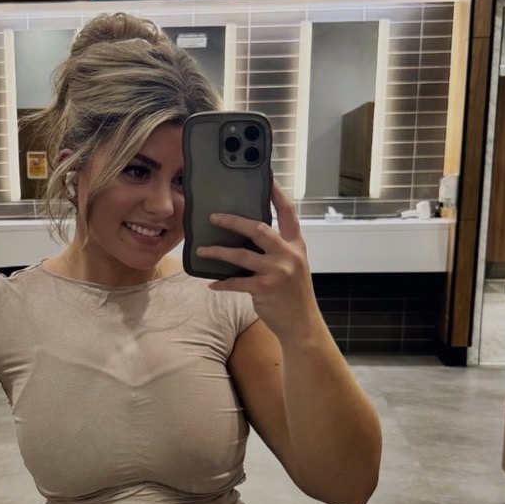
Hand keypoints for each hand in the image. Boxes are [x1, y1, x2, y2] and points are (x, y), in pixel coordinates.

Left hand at [195, 181, 321, 342]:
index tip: (267, 179)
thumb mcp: (294, 266)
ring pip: (241, 255)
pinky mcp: (263, 289)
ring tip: (203, 250)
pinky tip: (211, 283)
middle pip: (259, 228)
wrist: (301, 324)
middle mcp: (288, 255)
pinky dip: (222, 282)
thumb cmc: (294, 294)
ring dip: (218, 252)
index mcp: (296, 245)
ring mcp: (276, 272)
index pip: (288, 213)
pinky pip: (236, 282)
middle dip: (234, 221)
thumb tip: (250, 236)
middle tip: (214, 217)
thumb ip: (279, 250)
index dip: (277, 195)